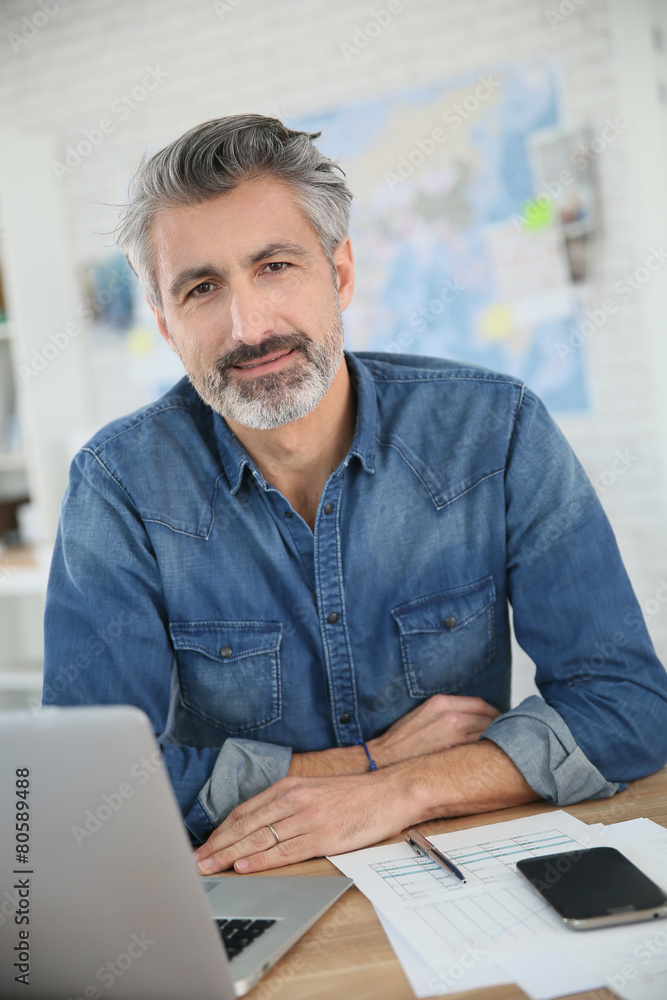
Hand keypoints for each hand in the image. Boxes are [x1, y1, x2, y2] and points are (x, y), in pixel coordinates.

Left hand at [194, 764, 417, 874]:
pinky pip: (285, 850)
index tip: (204, 846)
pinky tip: (244, 866)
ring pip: (260, 839)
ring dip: (230, 855)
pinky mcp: (323, 836)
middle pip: (245, 826)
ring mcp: (307, 818)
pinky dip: (262, 860)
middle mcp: (294, 800)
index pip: (244, 812)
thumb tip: (259, 826)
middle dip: (217, 846)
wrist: (390, 792)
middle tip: (195, 862)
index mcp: (289, 788)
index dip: (220, 831)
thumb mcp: (314, 791)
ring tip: (210, 867)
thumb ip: (287, 805)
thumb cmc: (354, 795)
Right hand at [369, 693, 499, 766]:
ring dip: (496, 743)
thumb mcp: (422, 714)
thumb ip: (447, 711)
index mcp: (442, 703)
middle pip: (490, 720)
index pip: (482, 705)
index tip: (497, 721)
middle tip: (503, 738)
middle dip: (498, 728)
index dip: (493, 714)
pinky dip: (486, 754)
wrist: (383, 760)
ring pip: (489, 736)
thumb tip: (470, 717)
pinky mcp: (456, 755)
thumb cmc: (401, 740)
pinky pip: (481, 752)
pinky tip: (485, 761)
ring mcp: (456, 737)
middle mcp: (452, 716)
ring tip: (498, 751)